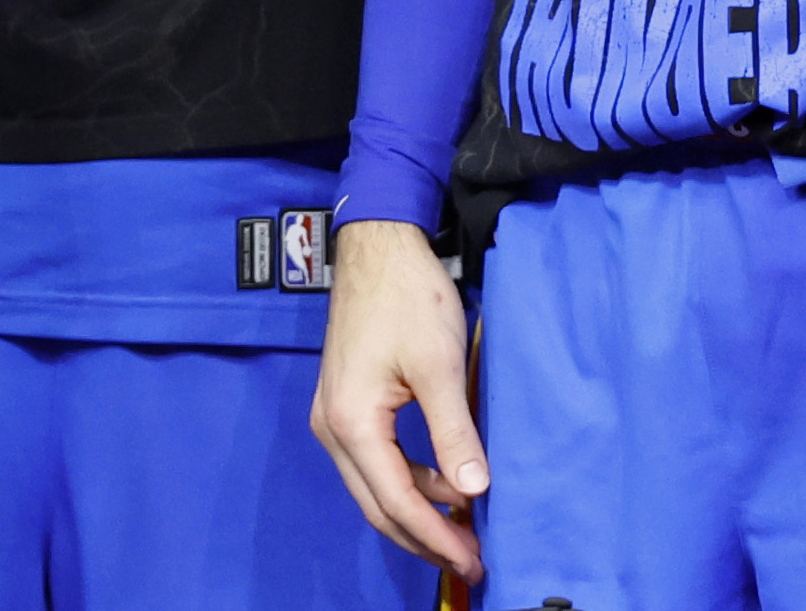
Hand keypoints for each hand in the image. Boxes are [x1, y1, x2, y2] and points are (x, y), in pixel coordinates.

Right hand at [309, 221, 482, 576]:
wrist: (378, 244)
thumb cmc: (406, 296)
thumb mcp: (439, 366)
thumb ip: (454, 432)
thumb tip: (473, 491)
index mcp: (351, 421)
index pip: (396, 501)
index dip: (436, 537)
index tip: (473, 559)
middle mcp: (332, 427)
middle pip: (377, 505)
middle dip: (424, 538)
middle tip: (470, 560)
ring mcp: (334, 415)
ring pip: (374, 487)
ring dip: (417, 512)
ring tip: (462, 528)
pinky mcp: (346, 404)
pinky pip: (375, 462)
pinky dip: (408, 482)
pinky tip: (442, 484)